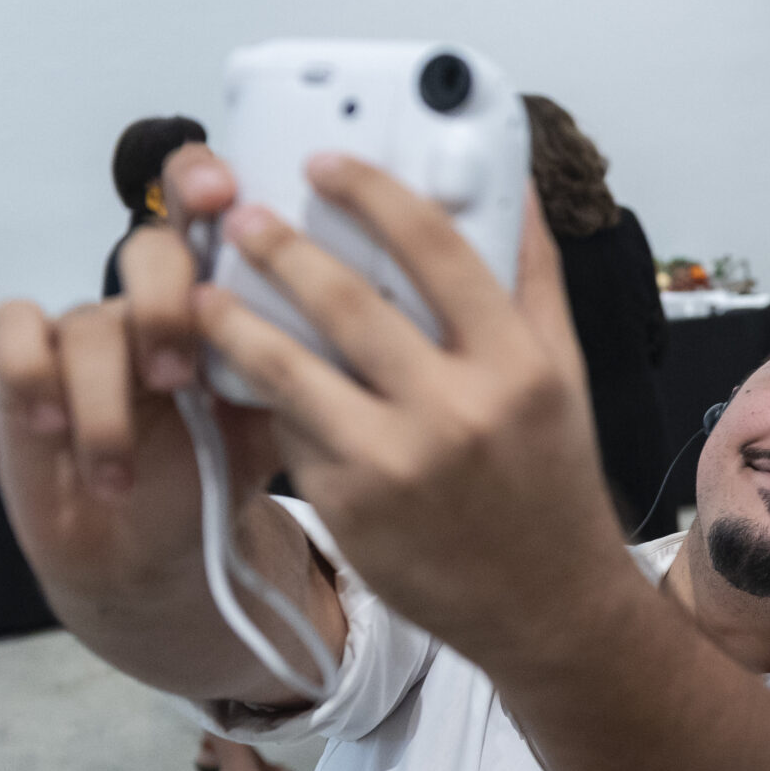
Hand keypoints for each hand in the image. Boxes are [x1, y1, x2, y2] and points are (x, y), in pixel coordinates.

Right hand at [0, 146, 278, 596]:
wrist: (152, 547)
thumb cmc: (214, 472)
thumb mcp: (274, 429)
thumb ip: (302, 375)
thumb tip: (348, 337)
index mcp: (217, 298)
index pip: (205, 209)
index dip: (204, 181)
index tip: (223, 195)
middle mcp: (152, 300)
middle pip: (148, 251)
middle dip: (162, 307)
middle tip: (177, 378)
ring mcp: (90, 330)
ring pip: (89, 319)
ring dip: (105, 400)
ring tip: (119, 470)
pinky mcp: (30, 364)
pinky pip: (17, 331)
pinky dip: (34, 378)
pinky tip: (57, 429)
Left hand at [192, 155, 631, 666]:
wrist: (546, 606)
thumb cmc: (549, 478)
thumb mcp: (562, 375)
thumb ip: (532, 277)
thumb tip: (512, 183)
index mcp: (517, 365)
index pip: (438, 250)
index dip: (373, 194)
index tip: (327, 163)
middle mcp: (458, 411)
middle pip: (348, 303)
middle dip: (281, 249)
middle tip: (242, 217)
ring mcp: (397, 464)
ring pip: (292, 371)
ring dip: (236, 323)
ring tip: (207, 294)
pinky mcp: (350, 508)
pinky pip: (291, 433)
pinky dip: (266, 400)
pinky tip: (242, 375)